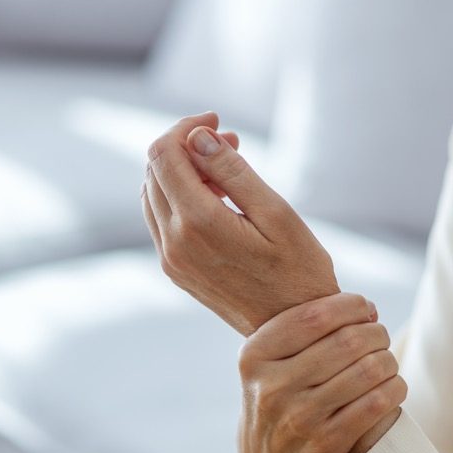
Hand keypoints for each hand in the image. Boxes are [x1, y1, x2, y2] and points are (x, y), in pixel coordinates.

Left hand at [141, 112, 339, 335]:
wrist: (294, 331)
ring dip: (181, 170)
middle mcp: (174, 242)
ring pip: (153, 193)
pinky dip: (180, 197)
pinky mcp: (175, 270)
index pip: (164, 154)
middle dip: (186, 145)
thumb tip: (197, 137)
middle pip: (154, 170)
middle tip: (230, 141)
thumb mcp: (276, 213)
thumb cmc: (298, 271)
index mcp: (198, 223)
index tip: (218, 121)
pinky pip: (160, 219)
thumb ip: (232, 171)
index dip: (185, 127)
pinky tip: (215, 198)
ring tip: (226, 169)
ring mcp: (171, 259)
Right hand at [238, 293, 407, 452]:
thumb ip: (300, 333)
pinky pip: (374, 406)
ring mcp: (297, 419)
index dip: (351, 306)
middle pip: (347, 341)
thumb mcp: (269, 367)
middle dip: (375, 333)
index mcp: (254, 357)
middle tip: (381, 337)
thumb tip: (361, 306)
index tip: (366, 309)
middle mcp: (270, 386)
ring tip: (388, 363)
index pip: (314, 315)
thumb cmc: (280, 404)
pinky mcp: (323, 446)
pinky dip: (394, 390)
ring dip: (389, 361)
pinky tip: (394, 388)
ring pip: (367, 371)